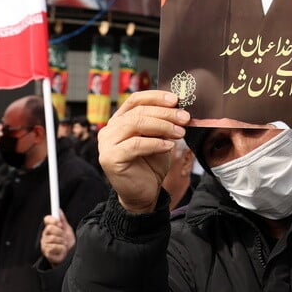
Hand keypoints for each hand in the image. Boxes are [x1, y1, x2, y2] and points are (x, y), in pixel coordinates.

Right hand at [39, 211, 75, 265]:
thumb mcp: (67, 230)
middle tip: (64, 237)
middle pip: (50, 228)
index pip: (47, 219)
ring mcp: (45, 244)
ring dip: (62, 242)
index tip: (60, 224)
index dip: (54, 220)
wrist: (70, 256)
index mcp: (49, 229)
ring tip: (64, 244)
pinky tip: (62, 250)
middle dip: (60, 232)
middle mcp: (45, 235)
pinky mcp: (46, 252)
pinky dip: (61, 249)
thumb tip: (58, 210)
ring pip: (53, 238)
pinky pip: (53, 247)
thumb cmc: (68, 243)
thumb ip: (62, 220)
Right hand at [97, 90, 187, 213]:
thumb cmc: (150, 165)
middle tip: (184, 118)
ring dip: (162, 126)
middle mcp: (110, 129)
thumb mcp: (158, 139)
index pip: (136, 100)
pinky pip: (135, 145)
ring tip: (180, 132)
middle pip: (139, 112)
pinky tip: (169, 146)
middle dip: (165, 113)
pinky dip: (155, 143)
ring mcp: (107, 143)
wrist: (144, 194)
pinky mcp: (110, 158)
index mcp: (120, 120)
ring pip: (136, 125)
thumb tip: (179, 108)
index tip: (175, 100)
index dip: (156, 97)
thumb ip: (162, 123)